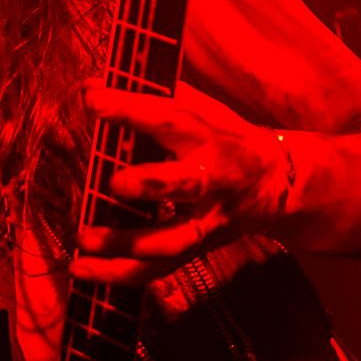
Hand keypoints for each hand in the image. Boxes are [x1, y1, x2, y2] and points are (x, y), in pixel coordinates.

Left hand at [73, 82, 291, 286]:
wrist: (278, 183)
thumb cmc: (225, 136)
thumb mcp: (201, 110)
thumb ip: (148, 98)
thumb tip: (88, 86)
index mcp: (211, 134)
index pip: (171, 117)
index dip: (133, 109)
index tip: (94, 100)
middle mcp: (213, 178)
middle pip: (186, 184)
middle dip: (151, 184)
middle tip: (115, 183)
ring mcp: (209, 220)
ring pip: (172, 240)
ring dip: (127, 242)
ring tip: (84, 238)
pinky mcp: (198, 248)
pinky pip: (158, 268)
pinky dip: (118, 273)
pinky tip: (82, 270)